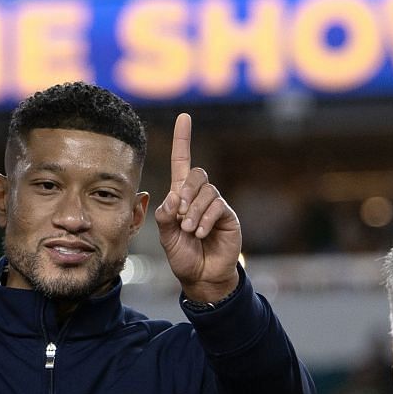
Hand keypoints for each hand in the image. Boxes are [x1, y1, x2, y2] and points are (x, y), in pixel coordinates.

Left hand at [155, 113, 241, 304]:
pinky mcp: (228, 216)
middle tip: (180, 215)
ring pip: (206, 191)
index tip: (184, 117)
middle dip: (186, 192)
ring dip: (194, 211)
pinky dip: (206, 219)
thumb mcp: (165, 236)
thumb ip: (164, 215)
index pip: (182, 161)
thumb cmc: (183, 255)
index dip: (183, 140)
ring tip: (190, 231)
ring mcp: (215, 205)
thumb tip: (173, 197)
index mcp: (181, 196)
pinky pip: (217, 206)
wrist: (201, 276)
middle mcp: (199, 197)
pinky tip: (201, 233)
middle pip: (197, 174)